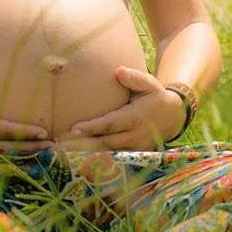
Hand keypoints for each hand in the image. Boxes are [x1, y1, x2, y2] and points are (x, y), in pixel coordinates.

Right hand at [0, 64, 54, 151]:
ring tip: (47, 153)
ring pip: (5, 156)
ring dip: (26, 155)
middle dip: (32, 147)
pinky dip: (14, 160)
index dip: (24, 131)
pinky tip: (29, 159)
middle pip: (9, 147)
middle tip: (54, 145)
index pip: (3, 129)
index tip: (43, 131)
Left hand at [54, 66, 185, 150]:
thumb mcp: (149, 84)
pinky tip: (75, 159)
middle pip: (104, 143)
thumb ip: (134, 78)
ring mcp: (133, 149)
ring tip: (62, 153)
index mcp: (135, 118)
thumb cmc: (155, 96)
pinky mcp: (132, 155)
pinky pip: (111, 159)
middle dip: (81, 145)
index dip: (92, 127)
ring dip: (84, 154)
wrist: (173, 117)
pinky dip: (94, 160)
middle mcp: (133, 137)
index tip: (74, 129)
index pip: (110, 124)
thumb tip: (118, 71)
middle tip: (58, 146)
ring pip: (106, 154)